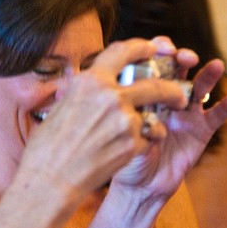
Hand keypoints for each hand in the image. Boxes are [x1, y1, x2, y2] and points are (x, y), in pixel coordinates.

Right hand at [20, 37, 190, 200]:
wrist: (51, 179)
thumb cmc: (48, 145)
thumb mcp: (62, 106)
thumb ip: (83, 92)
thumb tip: (88, 84)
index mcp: (90, 81)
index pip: (122, 52)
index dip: (141, 47)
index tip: (153, 48)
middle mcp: (110, 96)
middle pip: (154, 84)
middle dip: (171, 89)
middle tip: (178, 93)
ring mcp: (124, 120)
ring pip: (154, 114)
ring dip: (160, 118)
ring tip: (165, 124)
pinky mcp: (132, 144)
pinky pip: (148, 137)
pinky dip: (145, 142)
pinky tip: (134, 149)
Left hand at [112, 49, 226, 197]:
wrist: (142, 186)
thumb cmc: (126, 155)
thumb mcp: (123, 132)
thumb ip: (130, 114)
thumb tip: (133, 100)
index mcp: (145, 92)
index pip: (153, 62)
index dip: (159, 51)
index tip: (161, 50)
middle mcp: (167, 97)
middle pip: (179, 69)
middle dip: (183, 58)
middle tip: (185, 58)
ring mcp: (186, 112)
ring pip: (200, 88)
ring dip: (209, 75)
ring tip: (216, 66)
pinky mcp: (202, 130)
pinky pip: (215, 116)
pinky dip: (225, 108)